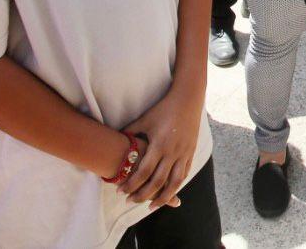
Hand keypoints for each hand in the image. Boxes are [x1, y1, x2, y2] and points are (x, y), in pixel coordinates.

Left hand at [122, 88, 202, 207]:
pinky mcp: (191, 153)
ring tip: (152, 206)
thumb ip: (131, 131)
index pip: (144, 171)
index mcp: (160, 144)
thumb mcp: (145, 119)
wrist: (188, 99)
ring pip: (174, 183)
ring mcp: (184, 153)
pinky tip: (168, 192)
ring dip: (163, 198)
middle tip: (130, 201)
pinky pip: (184, 174)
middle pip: (157, 182)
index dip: (132, 183)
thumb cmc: (164, 108)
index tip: (120, 191)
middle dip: (143, 195)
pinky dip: (175, 185)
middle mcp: (172, 152)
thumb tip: (114, 139)